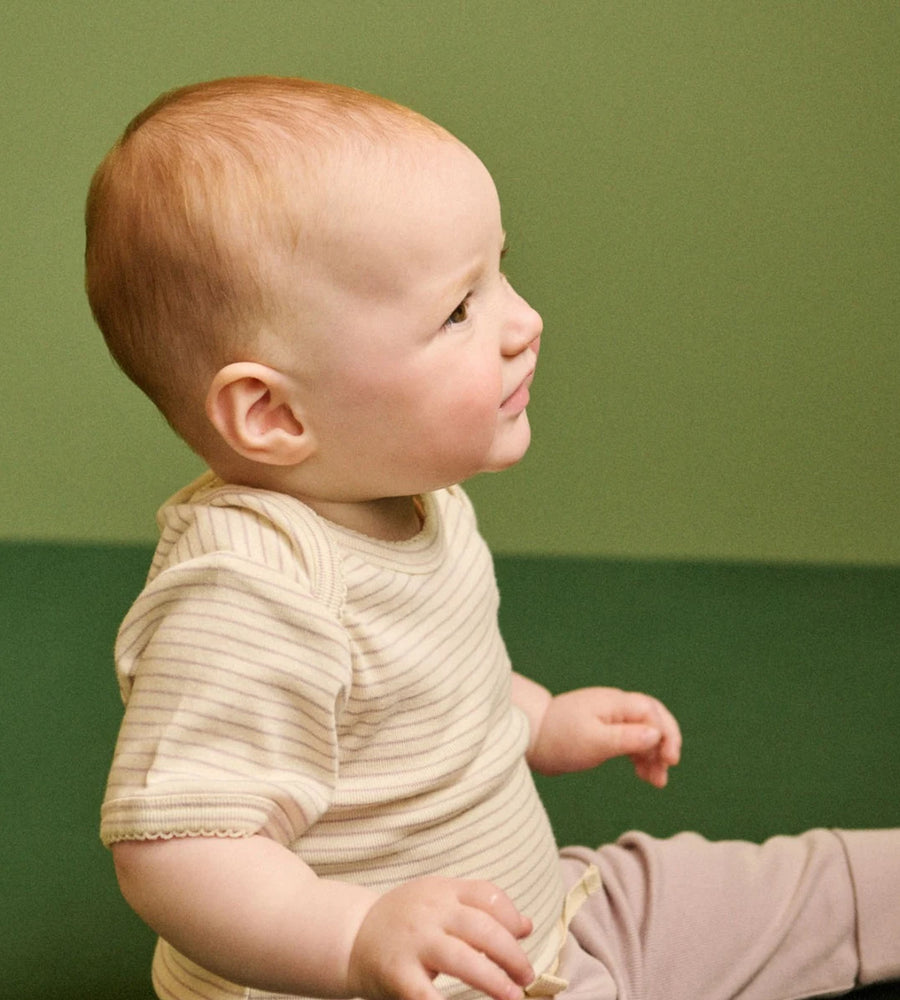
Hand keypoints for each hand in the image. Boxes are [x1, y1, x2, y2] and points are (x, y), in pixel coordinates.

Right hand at [348, 877, 533, 999]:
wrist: (350, 935)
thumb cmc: (405, 920)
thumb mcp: (439, 900)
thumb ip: (479, 906)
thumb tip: (525, 925)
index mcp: (442, 890)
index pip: (487, 895)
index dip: (512, 917)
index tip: (524, 937)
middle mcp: (429, 912)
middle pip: (481, 928)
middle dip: (511, 954)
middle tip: (526, 976)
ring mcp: (413, 942)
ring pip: (462, 960)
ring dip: (493, 980)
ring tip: (512, 996)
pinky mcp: (398, 974)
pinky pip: (427, 994)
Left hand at [528, 686, 681, 785]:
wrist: (529, 737)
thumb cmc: (559, 738)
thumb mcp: (595, 742)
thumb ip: (626, 738)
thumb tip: (656, 734)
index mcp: (614, 703)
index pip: (652, 712)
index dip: (667, 734)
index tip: (670, 760)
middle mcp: (615, 706)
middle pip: (652, 720)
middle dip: (665, 744)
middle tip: (668, 768)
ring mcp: (608, 718)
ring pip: (643, 732)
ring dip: (653, 755)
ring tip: (657, 782)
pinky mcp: (602, 731)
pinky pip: (630, 740)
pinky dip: (640, 757)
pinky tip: (644, 775)